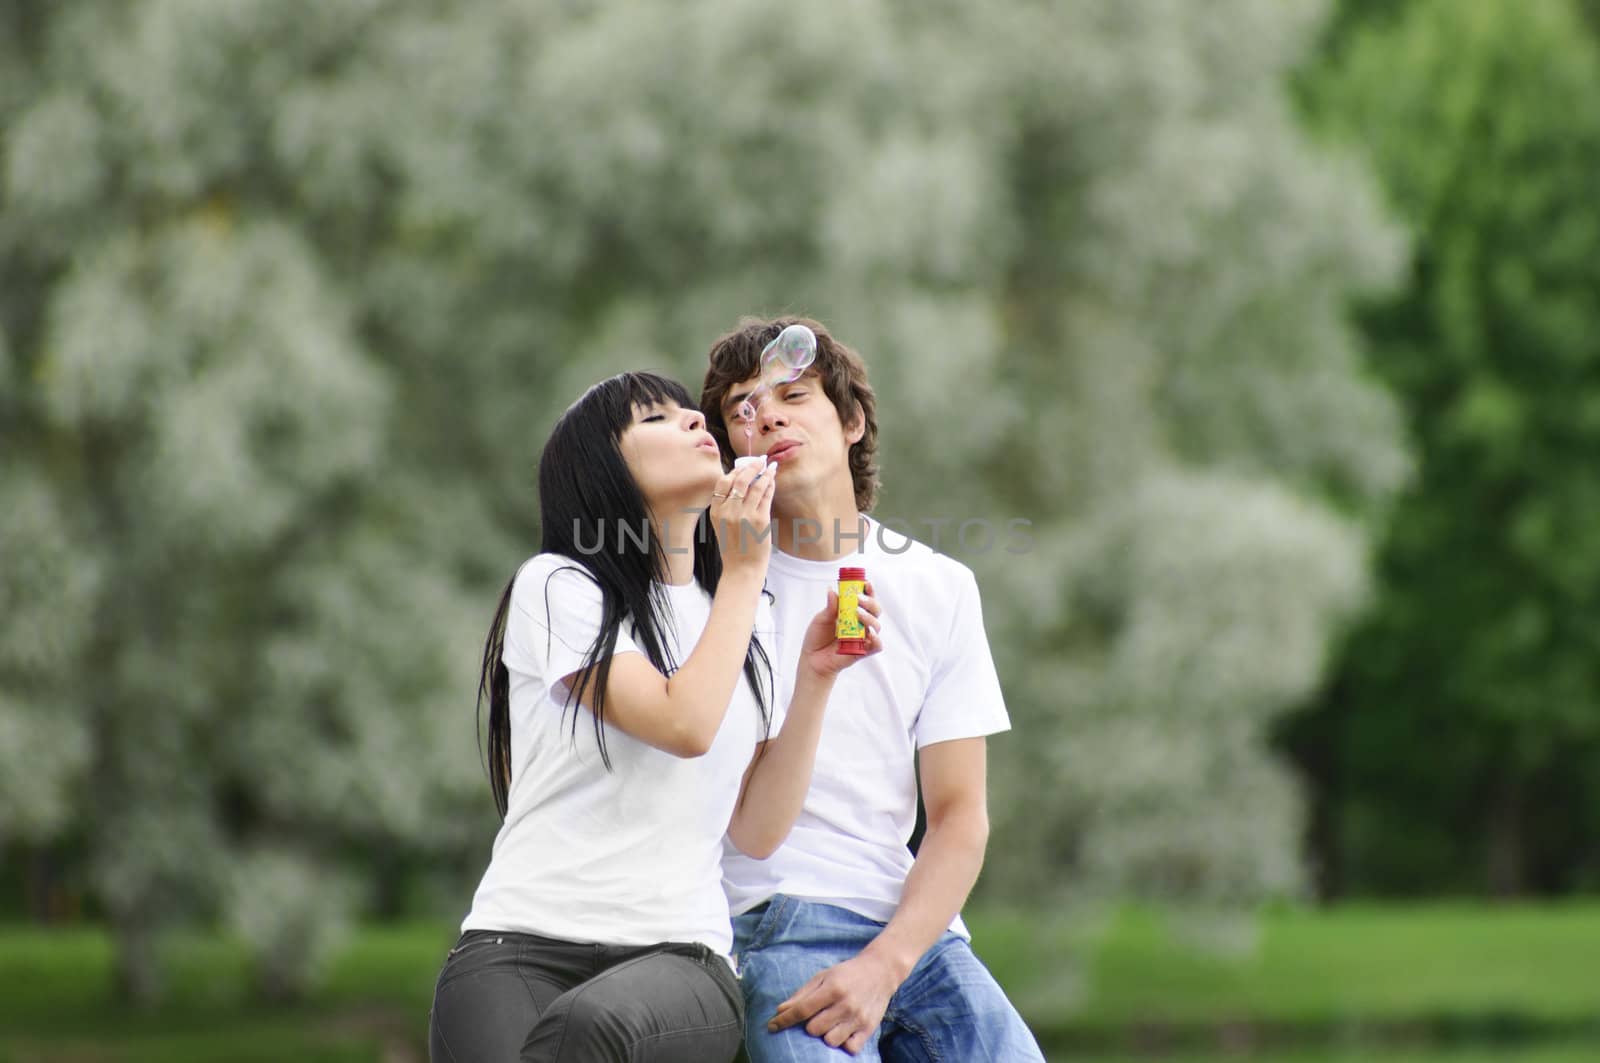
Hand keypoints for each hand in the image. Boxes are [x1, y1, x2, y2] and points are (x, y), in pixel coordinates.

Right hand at [709, 459, 775, 575]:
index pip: (723, 482)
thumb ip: (726, 505)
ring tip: (769, 467)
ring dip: (764, 473)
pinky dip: (770, 484)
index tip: (743, 466)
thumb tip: (742, 481)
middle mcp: (728, 511)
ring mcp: (745, 515)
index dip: (734, 471)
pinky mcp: (760, 519)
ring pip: (755, 485)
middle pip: (739, 479)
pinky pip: (766, 495)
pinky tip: (772, 480)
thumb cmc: (733, 548)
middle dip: (751, 466)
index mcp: (715, 511)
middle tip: (759, 461)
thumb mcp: (721, 525)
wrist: (742, 569)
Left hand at [767, 950, 900, 1054]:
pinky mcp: (869, 1029)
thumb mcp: (823, 976)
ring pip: (830, 1041)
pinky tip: (842, 1032)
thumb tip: (780, 1011)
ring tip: (830, 1025)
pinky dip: (843, 1044)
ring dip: (825, 1035)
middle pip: (814, 1029)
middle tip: (816, 1017)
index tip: (772, 1026)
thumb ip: (802, 994)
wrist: (881, 971)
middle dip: (809, 1026)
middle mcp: (846, 1004)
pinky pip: (850, 1048)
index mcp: (832, 988)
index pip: (802, 1009)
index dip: (784, 1020)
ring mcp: (858, 1018)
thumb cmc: (847, 973)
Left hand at [797, 582, 881, 680]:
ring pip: (876, 625)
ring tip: (857, 613)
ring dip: (869, 618)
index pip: (866, 599)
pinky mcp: (863, 651)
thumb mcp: (821, 619)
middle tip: (858, 599)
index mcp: (852, 613)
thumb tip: (832, 590)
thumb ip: (830, 607)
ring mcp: (863, 637)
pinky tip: (869, 634)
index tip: (866, 583)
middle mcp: (860, 624)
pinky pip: (876, 645)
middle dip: (870, 602)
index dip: (869, 590)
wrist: (812, 659)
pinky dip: (876, 639)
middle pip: (875, 610)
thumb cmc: (817, 638)